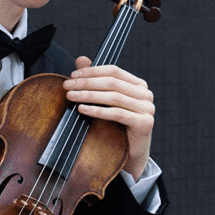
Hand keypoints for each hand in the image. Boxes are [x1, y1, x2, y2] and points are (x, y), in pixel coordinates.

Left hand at [62, 56, 154, 179]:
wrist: (130, 155)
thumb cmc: (116, 127)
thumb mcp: (104, 101)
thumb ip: (95, 80)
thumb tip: (81, 59)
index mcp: (137, 84)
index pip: (113, 71)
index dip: (92, 71)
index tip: (72, 75)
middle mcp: (145, 94)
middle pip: (112, 83)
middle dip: (86, 83)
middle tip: (67, 86)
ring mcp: (147, 108)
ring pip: (113, 97)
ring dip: (89, 95)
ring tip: (71, 97)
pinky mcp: (145, 123)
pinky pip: (117, 113)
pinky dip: (98, 110)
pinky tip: (82, 109)